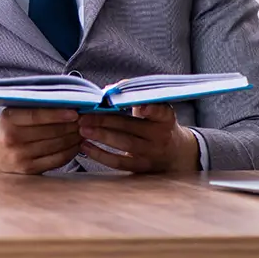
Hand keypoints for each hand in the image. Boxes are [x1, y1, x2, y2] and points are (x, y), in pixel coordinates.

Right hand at [0, 107, 81, 173]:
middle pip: (51, 132)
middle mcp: (13, 140)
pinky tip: (77, 144)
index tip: (75, 111)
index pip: (36, 115)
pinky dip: (70, 152)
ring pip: (56, 146)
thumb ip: (32, 107)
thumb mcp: (11, 113)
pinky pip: (56, 161)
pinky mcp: (29, 171)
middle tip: (86, 119)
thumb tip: (63, 100)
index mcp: (8, 120)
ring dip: (74, 138)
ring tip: (84, 130)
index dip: (57, 114)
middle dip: (72, 125)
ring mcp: (21, 158)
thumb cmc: (5, 128)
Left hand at [78, 103, 199, 172]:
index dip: (151, 109)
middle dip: (105, 121)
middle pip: (131, 127)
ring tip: (83, 130)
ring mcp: (151, 154)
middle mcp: (160, 136)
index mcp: (165, 118)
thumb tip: (108, 90)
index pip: (160, 112)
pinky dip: (101, 155)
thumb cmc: (155, 122)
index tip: (141, 106)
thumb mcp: (153, 107)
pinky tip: (86, 146)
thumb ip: (133, 95)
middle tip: (84, 116)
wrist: (175, 152)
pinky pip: (119, 163)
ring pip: (124, 145)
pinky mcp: (141, 167)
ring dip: (101, 137)